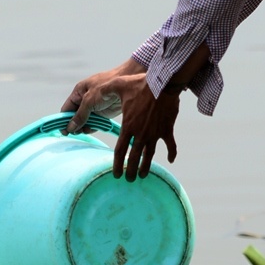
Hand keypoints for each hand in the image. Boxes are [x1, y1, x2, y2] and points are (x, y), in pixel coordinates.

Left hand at [60, 58, 181, 181]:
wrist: (163, 84)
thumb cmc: (139, 84)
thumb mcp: (118, 85)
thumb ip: (105, 90)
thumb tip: (92, 92)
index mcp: (128, 126)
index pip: (120, 151)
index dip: (117, 165)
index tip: (116, 174)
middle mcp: (141, 133)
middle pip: (134, 158)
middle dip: (131, 171)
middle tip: (129, 180)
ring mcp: (155, 133)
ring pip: (150, 155)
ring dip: (146, 167)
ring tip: (143, 175)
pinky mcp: (167, 129)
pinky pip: (170, 145)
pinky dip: (172, 153)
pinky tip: (170, 161)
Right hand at [61, 58, 144, 128]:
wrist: (128, 84)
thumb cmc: (106, 86)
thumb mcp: (89, 100)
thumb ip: (80, 115)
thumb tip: (70, 127)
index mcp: (78, 93)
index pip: (66, 109)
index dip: (63, 120)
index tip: (63, 131)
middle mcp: (84, 100)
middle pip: (74, 116)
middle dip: (74, 125)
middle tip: (74, 133)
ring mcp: (93, 107)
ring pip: (84, 121)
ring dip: (83, 127)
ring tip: (84, 131)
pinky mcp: (103, 113)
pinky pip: (94, 123)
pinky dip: (92, 127)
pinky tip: (91, 129)